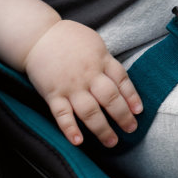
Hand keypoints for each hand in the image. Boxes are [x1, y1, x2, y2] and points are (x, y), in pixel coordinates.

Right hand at [23, 20, 142, 146]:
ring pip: (90, 111)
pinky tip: (78, 141)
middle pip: (110, 98)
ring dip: (102, 129)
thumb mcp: (94, 42)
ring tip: (111, 142)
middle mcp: (89, 74)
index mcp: (101, 59)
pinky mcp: (53, 94)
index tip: (138, 111)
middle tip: (131, 129)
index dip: (132, 97)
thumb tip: (120, 79)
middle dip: (122, 116)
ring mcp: (71, 86)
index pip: (122, 80)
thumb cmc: (68, 38)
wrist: (38, 36)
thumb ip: (106, 60)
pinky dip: (70, 129)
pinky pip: (62, 114)